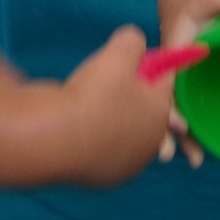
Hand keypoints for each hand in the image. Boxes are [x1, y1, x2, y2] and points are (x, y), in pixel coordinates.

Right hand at [60, 25, 172, 185]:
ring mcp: (126, 165)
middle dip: (129, 96)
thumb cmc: (93, 94)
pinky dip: (93, 138)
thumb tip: (133, 42)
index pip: (164, 84)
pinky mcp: (102, 178)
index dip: (147, 68)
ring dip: (110, 118)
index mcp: (161, 113)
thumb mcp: (118, 52)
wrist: (55, 138)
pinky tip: (77, 127)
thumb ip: (132, 40)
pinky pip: (102, 150)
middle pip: (144, 111)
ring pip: (122, 132)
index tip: (128, 61)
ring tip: (88, 105)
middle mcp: (150, 144)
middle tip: (103, 83)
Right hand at [155, 0, 219, 166]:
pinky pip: (179, 117)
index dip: (169, 104)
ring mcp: (173, 89)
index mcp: (169, 57)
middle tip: (170, 154)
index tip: (177, 123)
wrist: (186, 13)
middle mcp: (167, 77)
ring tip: (190, 161)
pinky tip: (196, 155)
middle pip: (162, 107)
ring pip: (169, 117)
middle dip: (165, 131)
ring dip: (176, 139)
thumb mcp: (205, 1)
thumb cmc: (196, 9)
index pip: (166, 83)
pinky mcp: (180, 95)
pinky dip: (184, 135)